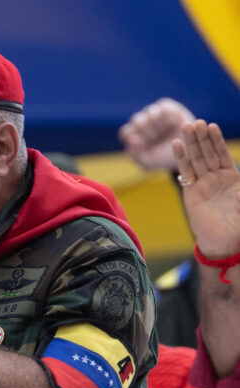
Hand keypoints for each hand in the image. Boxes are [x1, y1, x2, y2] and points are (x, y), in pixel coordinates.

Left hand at [119, 97, 194, 170]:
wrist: (188, 151)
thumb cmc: (164, 158)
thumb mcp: (149, 162)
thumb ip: (136, 154)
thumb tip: (130, 140)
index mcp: (133, 136)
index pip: (126, 132)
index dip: (133, 137)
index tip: (142, 143)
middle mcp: (141, 123)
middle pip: (137, 121)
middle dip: (147, 131)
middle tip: (156, 138)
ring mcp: (153, 114)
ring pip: (150, 113)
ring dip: (158, 124)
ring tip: (165, 132)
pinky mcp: (166, 107)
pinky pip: (163, 108)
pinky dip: (168, 117)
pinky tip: (173, 124)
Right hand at [172, 120, 239, 257]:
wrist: (225, 243)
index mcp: (233, 178)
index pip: (223, 155)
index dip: (217, 141)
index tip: (212, 126)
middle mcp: (216, 179)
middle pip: (208, 153)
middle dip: (202, 138)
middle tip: (195, 122)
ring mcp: (203, 184)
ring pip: (196, 159)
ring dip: (191, 143)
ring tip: (186, 127)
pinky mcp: (191, 192)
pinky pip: (186, 172)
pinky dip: (181, 158)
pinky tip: (177, 145)